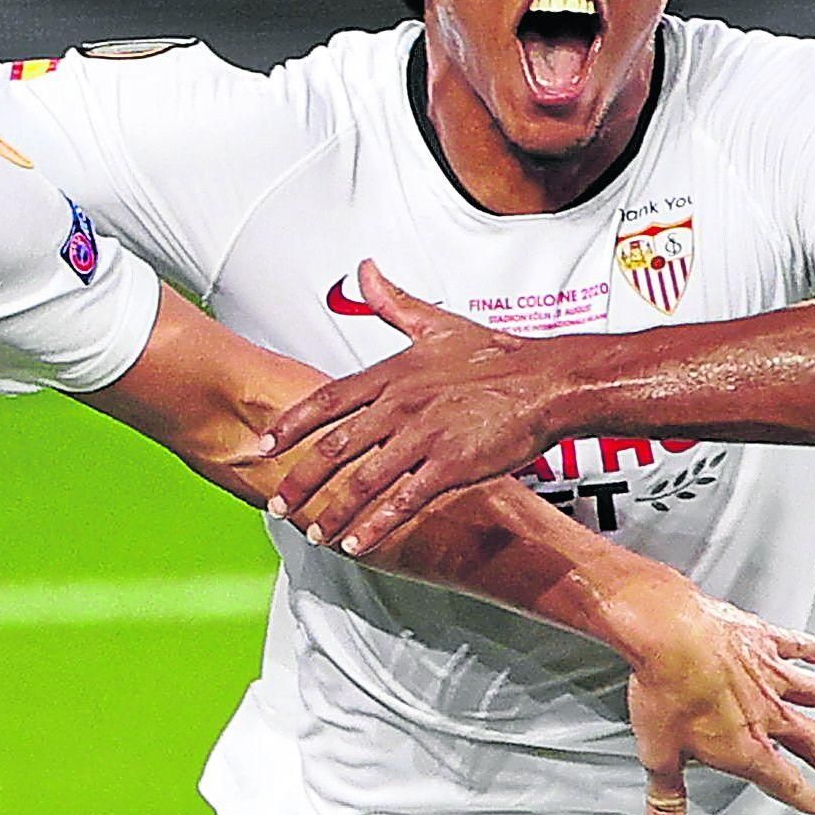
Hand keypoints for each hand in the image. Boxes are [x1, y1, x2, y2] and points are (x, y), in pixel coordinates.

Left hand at [264, 262, 574, 553]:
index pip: (326, 400)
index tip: (263, 446)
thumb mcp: (437, 323)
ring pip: (363, 481)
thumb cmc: (498, 354)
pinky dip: (376, 526)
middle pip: (334, 448)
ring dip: (333, 511)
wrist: (551, 381)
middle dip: (301, 480)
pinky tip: (357, 544)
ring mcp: (424, 436)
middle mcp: (399, 405)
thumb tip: (365, 270)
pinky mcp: (452, 465)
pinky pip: (403, 501)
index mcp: (392, 375)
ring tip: (313, 533)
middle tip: (277, 504)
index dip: (291, 426)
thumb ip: (393, 303)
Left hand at [618, 590, 814, 814]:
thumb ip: (667, 800)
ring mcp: (769, 674)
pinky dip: (808, 649)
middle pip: (808, 741)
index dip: (801, 795)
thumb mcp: (658, 755)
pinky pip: (793, 645)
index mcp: (746, 746)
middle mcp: (767, 712)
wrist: (668, 634)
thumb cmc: (664, 691)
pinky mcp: (762, 639)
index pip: (782, 780)